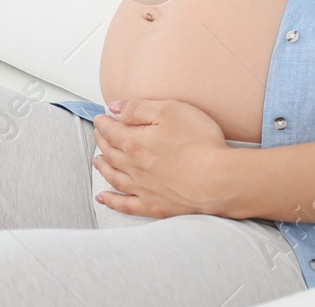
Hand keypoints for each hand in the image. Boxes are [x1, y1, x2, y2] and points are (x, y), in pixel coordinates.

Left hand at [91, 99, 238, 218]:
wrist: (217, 181)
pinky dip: (112, 201)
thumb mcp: (170, 111)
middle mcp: (134, 167)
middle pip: (111, 153)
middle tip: (99, 134)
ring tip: (98, 161)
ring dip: (104, 168)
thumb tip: (115, 108)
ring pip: (114, 177)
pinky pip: (125, 204)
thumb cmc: (198, 143)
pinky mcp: (155, 206)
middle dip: (102, 142)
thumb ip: (138, 109)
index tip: (101, 118)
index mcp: (135, 143)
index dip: (104, 123)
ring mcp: (143, 188)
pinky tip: (104, 198)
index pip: (112, 131)